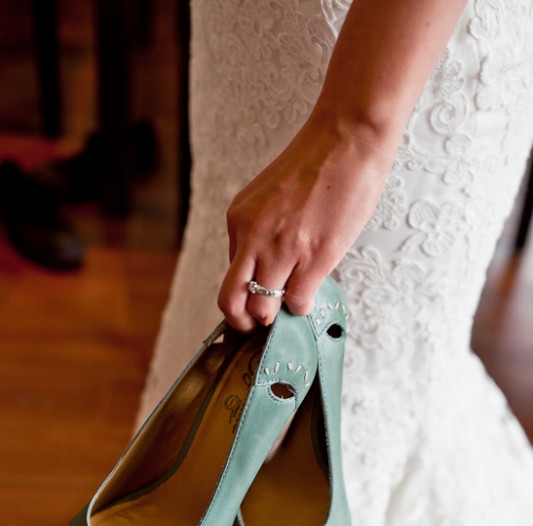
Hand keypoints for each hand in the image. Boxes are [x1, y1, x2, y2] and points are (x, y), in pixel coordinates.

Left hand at [217, 114, 393, 331]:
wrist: (348, 139)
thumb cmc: (316, 164)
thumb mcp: (269, 197)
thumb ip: (261, 232)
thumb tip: (267, 268)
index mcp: (239, 220)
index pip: (231, 272)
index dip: (246, 290)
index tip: (256, 299)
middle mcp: (252, 237)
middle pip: (231, 301)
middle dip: (243, 321)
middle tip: (259, 325)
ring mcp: (282, 250)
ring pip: (262, 310)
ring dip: (276, 316)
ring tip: (290, 306)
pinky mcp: (314, 259)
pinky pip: (297, 303)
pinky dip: (302, 307)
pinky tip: (311, 294)